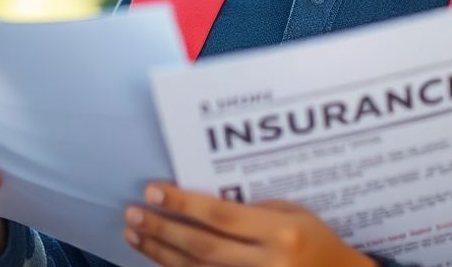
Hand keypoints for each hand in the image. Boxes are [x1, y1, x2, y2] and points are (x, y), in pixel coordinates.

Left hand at [123, 183, 373, 266]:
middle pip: (201, 248)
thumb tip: (203, 206)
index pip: (222, 217)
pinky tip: (159, 259)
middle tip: (133, 214)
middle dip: (162, 230)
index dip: (184, 205)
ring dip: (160, 253)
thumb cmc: (318, 241)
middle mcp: (266, 264)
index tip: (154, 191)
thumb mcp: (294, 214)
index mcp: (280, 234)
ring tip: (134, 234)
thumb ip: (254, 212)